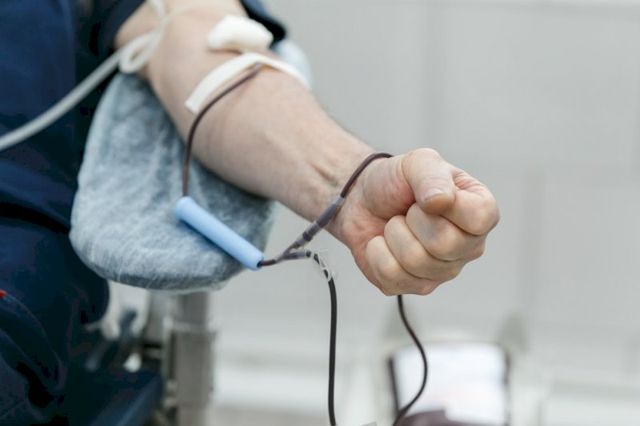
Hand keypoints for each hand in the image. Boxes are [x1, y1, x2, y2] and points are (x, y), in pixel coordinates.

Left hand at [332, 148, 498, 295]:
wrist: (363, 201)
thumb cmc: (397, 181)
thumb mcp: (416, 163)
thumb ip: (432, 175)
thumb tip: (441, 201)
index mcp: (480, 213)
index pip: (479, 218)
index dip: (446, 204)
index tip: (429, 196)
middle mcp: (468, 247)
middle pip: (444, 244)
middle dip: (412, 219)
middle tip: (408, 211)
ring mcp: (444, 271)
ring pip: (415, 261)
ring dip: (393, 234)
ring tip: (397, 224)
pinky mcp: (415, 287)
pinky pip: (391, 275)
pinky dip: (377, 252)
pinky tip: (384, 243)